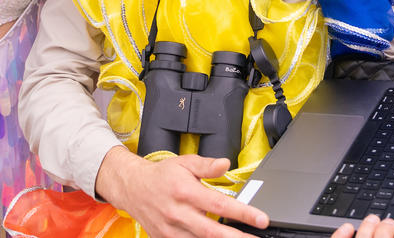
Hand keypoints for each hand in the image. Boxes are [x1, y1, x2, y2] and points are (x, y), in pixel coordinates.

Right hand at [94, 147, 268, 237]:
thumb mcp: (184, 163)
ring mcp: (172, 230)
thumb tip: (226, 164)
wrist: (132, 188)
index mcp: (186, 192)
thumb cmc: (161, 175)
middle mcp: (179, 213)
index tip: (261, 219)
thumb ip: (206, 165)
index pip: (219, 205)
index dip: (242, 213)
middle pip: (212, 231)